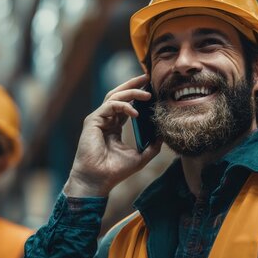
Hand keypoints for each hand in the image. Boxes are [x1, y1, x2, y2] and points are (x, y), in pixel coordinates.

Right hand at [63, 74, 161, 196]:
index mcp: (114, 127)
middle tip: (148, 77)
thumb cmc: (114, 171)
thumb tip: (164, 135)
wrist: (97, 180)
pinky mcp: (93, 121)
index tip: (152, 90)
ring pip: (114, 96)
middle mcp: (105, 120)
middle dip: (133, 85)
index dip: (137, 96)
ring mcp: (98, 119)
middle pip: (118, 95)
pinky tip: (136, 113)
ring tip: (146, 93)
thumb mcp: (139, 157)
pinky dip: (123, 106)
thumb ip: (152, 146)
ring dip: (131, 91)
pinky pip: (110, 106)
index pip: (126, 105)